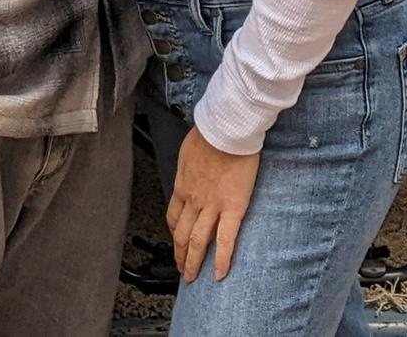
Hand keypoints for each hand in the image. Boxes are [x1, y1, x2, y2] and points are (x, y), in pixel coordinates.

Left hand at [166, 126, 259, 282]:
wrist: (227, 128)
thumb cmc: (211, 133)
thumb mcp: (189, 150)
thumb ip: (189, 166)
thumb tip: (191, 170)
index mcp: (183, 184)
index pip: (173, 216)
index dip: (174, 234)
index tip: (177, 243)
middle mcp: (193, 199)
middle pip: (182, 234)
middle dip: (180, 255)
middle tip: (182, 270)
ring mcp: (212, 205)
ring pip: (199, 241)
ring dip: (194, 262)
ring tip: (194, 277)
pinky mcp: (233, 207)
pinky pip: (226, 239)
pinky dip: (222, 259)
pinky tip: (221, 273)